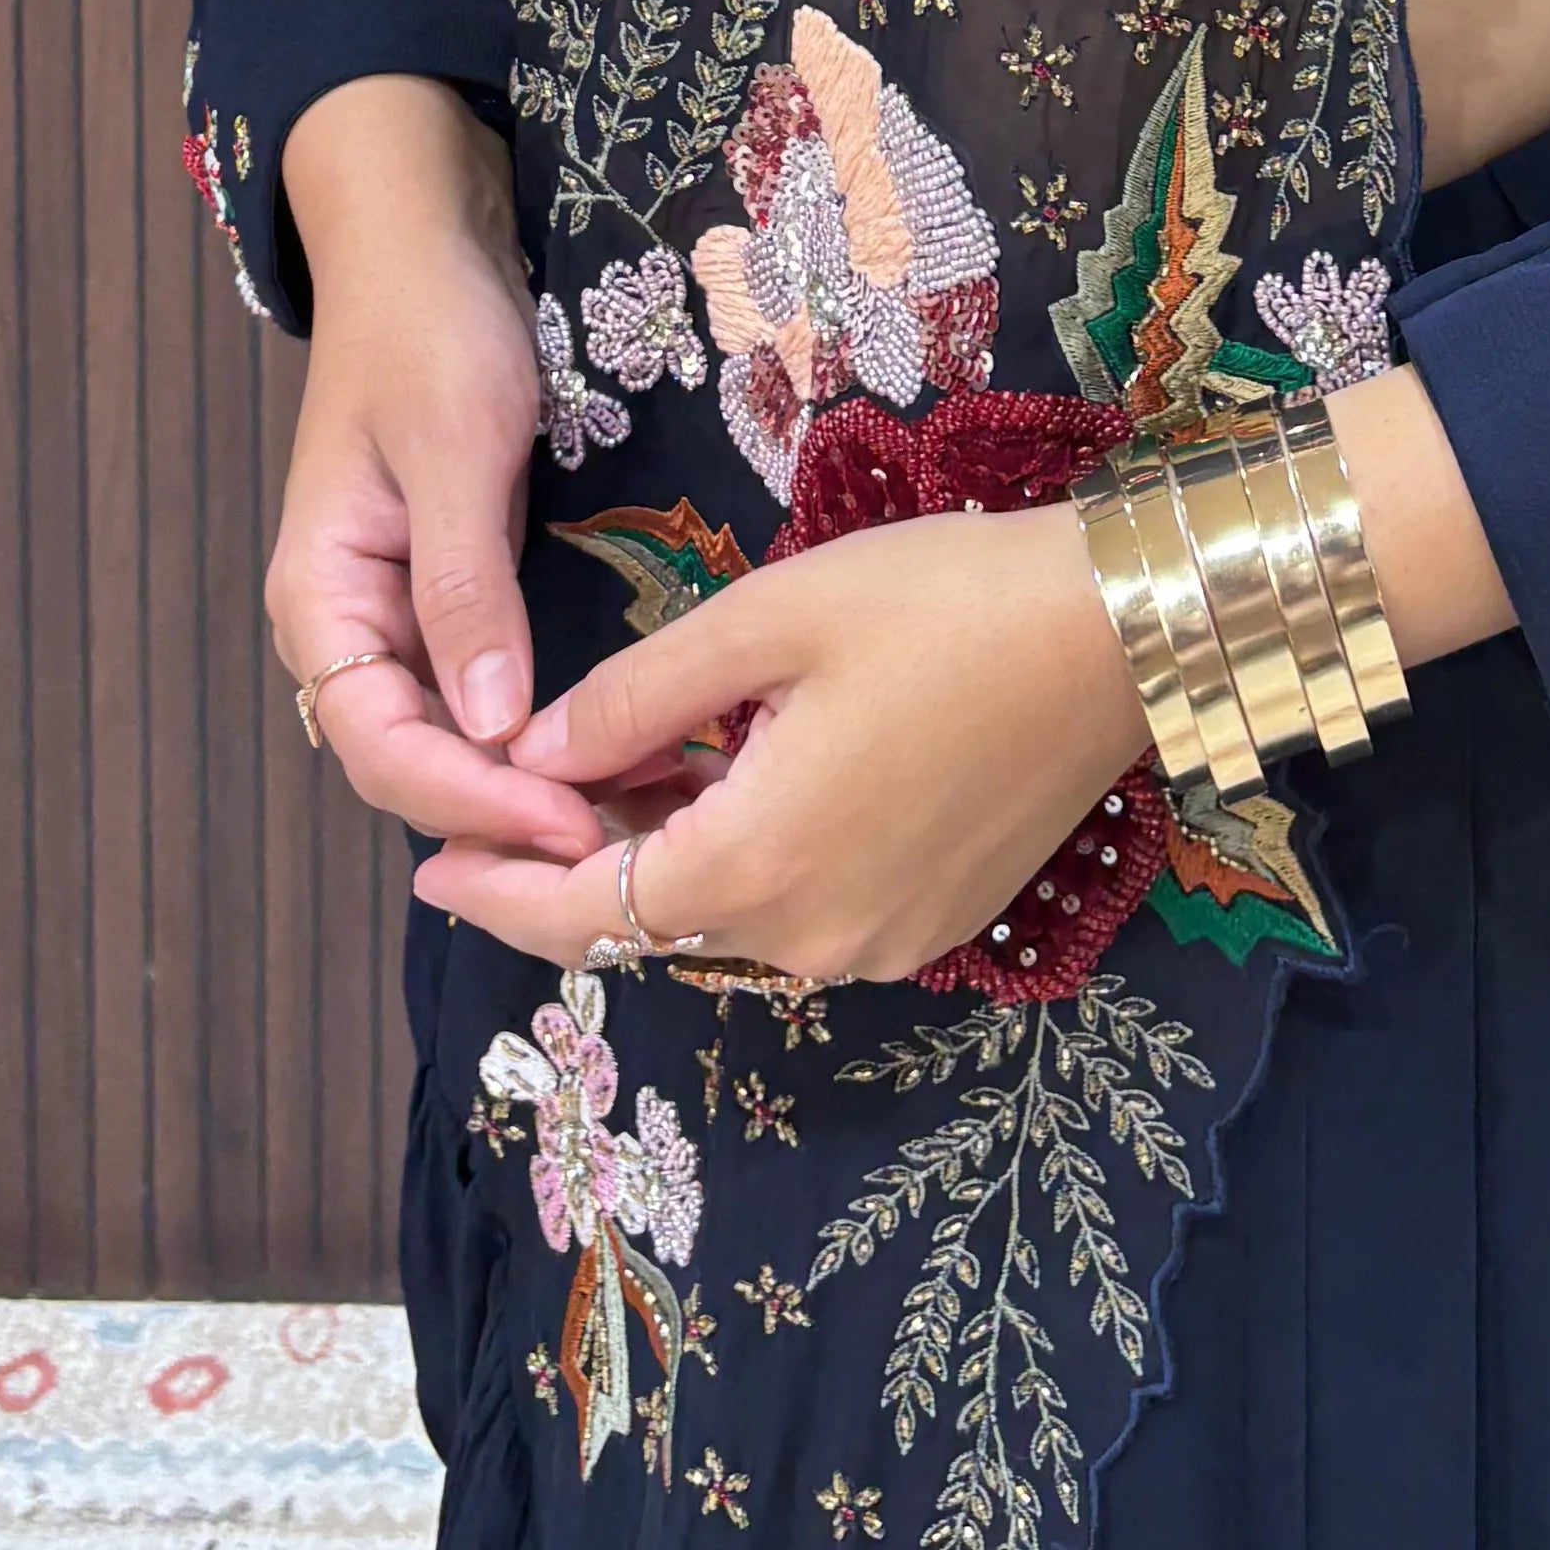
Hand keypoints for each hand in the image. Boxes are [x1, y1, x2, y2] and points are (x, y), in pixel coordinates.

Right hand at [265, 77, 605, 864]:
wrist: (421, 242)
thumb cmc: (431, 328)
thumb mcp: (456, 447)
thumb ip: (466, 588)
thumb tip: (494, 729)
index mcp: (319, 598)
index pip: (384, 749)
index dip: (473, 802)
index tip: (570, 826)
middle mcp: (345, 626)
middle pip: (410, 764)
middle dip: (503, 815)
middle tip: (619, 843)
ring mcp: (393, 613)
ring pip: (446, 740)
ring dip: (520, 789)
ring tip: (623, 821)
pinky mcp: (443, 592)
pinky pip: (475, 694)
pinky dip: (529, 738)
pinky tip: (602, 756)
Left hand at [414, 503, 1150, 985]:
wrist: (1119, 634)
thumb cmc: (940, 603)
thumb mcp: (768, 621)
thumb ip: (637, 698)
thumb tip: (536, 756)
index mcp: (757, 868)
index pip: (585, 912)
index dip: (498, 895)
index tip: (429, 868)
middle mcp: (812, 941)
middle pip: (651, 924)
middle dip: (572, 868)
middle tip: (507, 804)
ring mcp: (880, 945)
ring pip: (726, 918)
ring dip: (662, 859)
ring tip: (614, 776)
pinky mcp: (930, 925)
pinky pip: (798, 912)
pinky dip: (743, 862)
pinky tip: (728, 784)